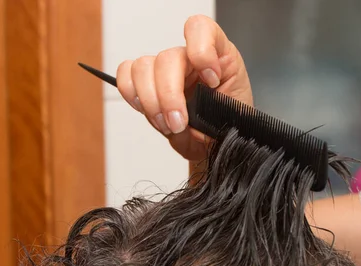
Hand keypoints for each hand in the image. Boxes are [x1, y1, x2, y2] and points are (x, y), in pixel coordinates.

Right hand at [116, 15, 252, 161]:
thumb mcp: (235, 116)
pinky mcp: (147, 84)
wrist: (214, 140)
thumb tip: (195, 121)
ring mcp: (166, 70)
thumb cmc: (227, 122)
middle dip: (169, 96)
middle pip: (167, 58)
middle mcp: (188, 58)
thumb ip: (217, 111)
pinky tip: (149, 112)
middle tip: (179, 123)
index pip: (201, 29)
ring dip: (151, 102)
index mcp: (217, 55)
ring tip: (167, 125)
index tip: (212, 81)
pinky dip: (132, 95)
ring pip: (143, 68)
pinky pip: (126, 75)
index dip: (202, 52)